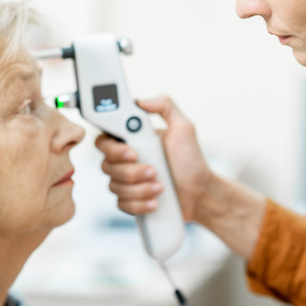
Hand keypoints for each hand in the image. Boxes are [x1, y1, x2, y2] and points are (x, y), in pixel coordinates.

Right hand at [95, 96, 212, 221]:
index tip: (132, 151)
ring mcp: (126, 181)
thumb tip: (142, 101)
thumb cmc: (190, 160)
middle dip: (130, 170)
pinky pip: (121, 204)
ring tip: (160, 186)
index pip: (104, 140)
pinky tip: (155, 201)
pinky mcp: (130, 200)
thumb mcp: (183, 128)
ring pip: (114, 186)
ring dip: (139, 188)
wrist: (200, 192)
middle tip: (153, 170)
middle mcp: (124, 160)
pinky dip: (139, 204)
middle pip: (106, 165)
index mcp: (132, 140)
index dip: (112, 147)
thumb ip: (165, 106)